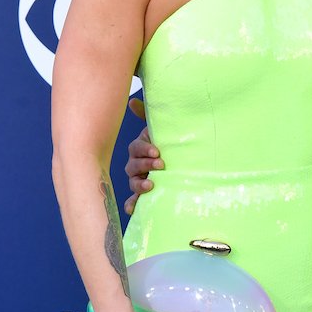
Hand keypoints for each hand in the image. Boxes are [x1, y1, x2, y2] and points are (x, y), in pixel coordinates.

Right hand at [123, 97, 161, 215]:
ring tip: (151, 186)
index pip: (136, 148)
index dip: (145, 149)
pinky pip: (133, 201)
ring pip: (133, 183)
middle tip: (161, 165)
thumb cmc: (168, 145)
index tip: (157, 151)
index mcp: (140, 149)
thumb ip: (147, 116)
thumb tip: (131, 101)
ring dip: (140, 185)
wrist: (181, 164)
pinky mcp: (142, 195)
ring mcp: (138, 180)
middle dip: (146, 165)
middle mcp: (136, 165)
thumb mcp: (161, 131)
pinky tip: (132, 209)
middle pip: (133, 166)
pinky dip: (132, 204)